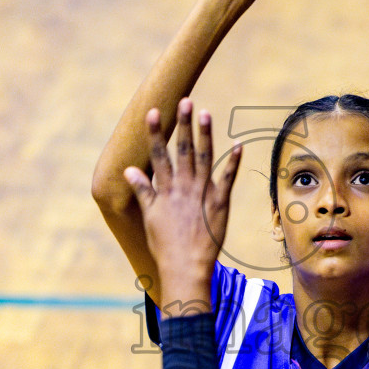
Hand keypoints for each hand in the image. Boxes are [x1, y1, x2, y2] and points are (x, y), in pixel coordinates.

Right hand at [124, 99, 242, 313]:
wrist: (186, 267)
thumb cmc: (165, 245)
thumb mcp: (149, 217)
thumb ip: (143, 191)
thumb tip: (130, 171)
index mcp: (165, 190)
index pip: (159, 155)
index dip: (156, 133)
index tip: (154, 112)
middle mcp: (184, 188)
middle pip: (184, 151)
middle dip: (184, 125)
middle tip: (185, 101)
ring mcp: (203, 194)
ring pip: (205, 159)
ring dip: (206, 136)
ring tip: (205, 114)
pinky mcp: (220, 204)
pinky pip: (228, 179)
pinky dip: (233, 162)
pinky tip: (238, 145)